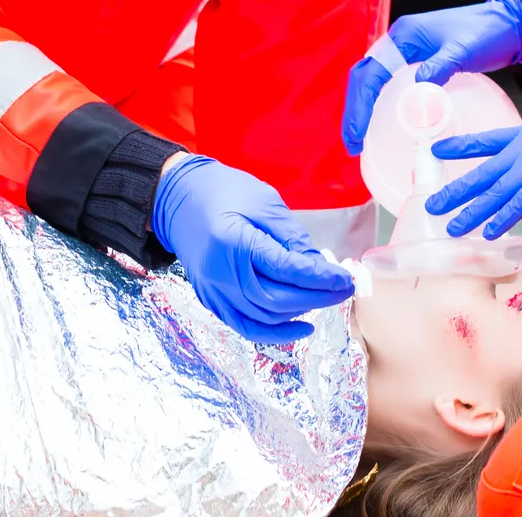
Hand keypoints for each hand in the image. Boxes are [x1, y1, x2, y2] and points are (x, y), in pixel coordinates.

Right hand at [150, 154, 353, 342]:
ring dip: (300, 313)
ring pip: (264, 318)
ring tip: (326, 300)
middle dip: (317, 298)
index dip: (321, 278)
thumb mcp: (263, 201)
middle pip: (277, 300)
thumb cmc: (222, 190)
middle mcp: (221, 273)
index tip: (345, 279)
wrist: (176, 197)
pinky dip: (274, 332)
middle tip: (343, 290)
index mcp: (234, 242)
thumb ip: (291, 236)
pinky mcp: (210, 299)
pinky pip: (245, 325)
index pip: (287, 270)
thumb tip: (319, 266)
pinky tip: (300, 325)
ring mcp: (213, 290)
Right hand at [342, 0, 521, 153]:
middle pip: (364, 76)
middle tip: (353, 142)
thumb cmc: (487, 32)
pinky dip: (380, 102)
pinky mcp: (418, 61)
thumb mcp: (463, 51)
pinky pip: (390, 83)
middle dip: (354, 109)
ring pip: (374, 80)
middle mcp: (399, 41)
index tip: (358, 132)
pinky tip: (382, 121)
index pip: (371, 72)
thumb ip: (440, 66)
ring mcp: (408, 51)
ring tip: (360, 137)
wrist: (508, 25)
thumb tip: (419, 86)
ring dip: (363, 107)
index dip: (360, 104)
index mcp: (403, 35)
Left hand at [423, 102, 521, 238]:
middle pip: (481, 173)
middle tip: (431, 204)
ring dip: (471, 212)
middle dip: (456, 190)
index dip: (460, 146)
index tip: (437, 149)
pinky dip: (502, 220)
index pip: (486, 141)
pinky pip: (517, 205)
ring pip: (492, 194)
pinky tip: (488, 234)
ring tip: (450, 227)